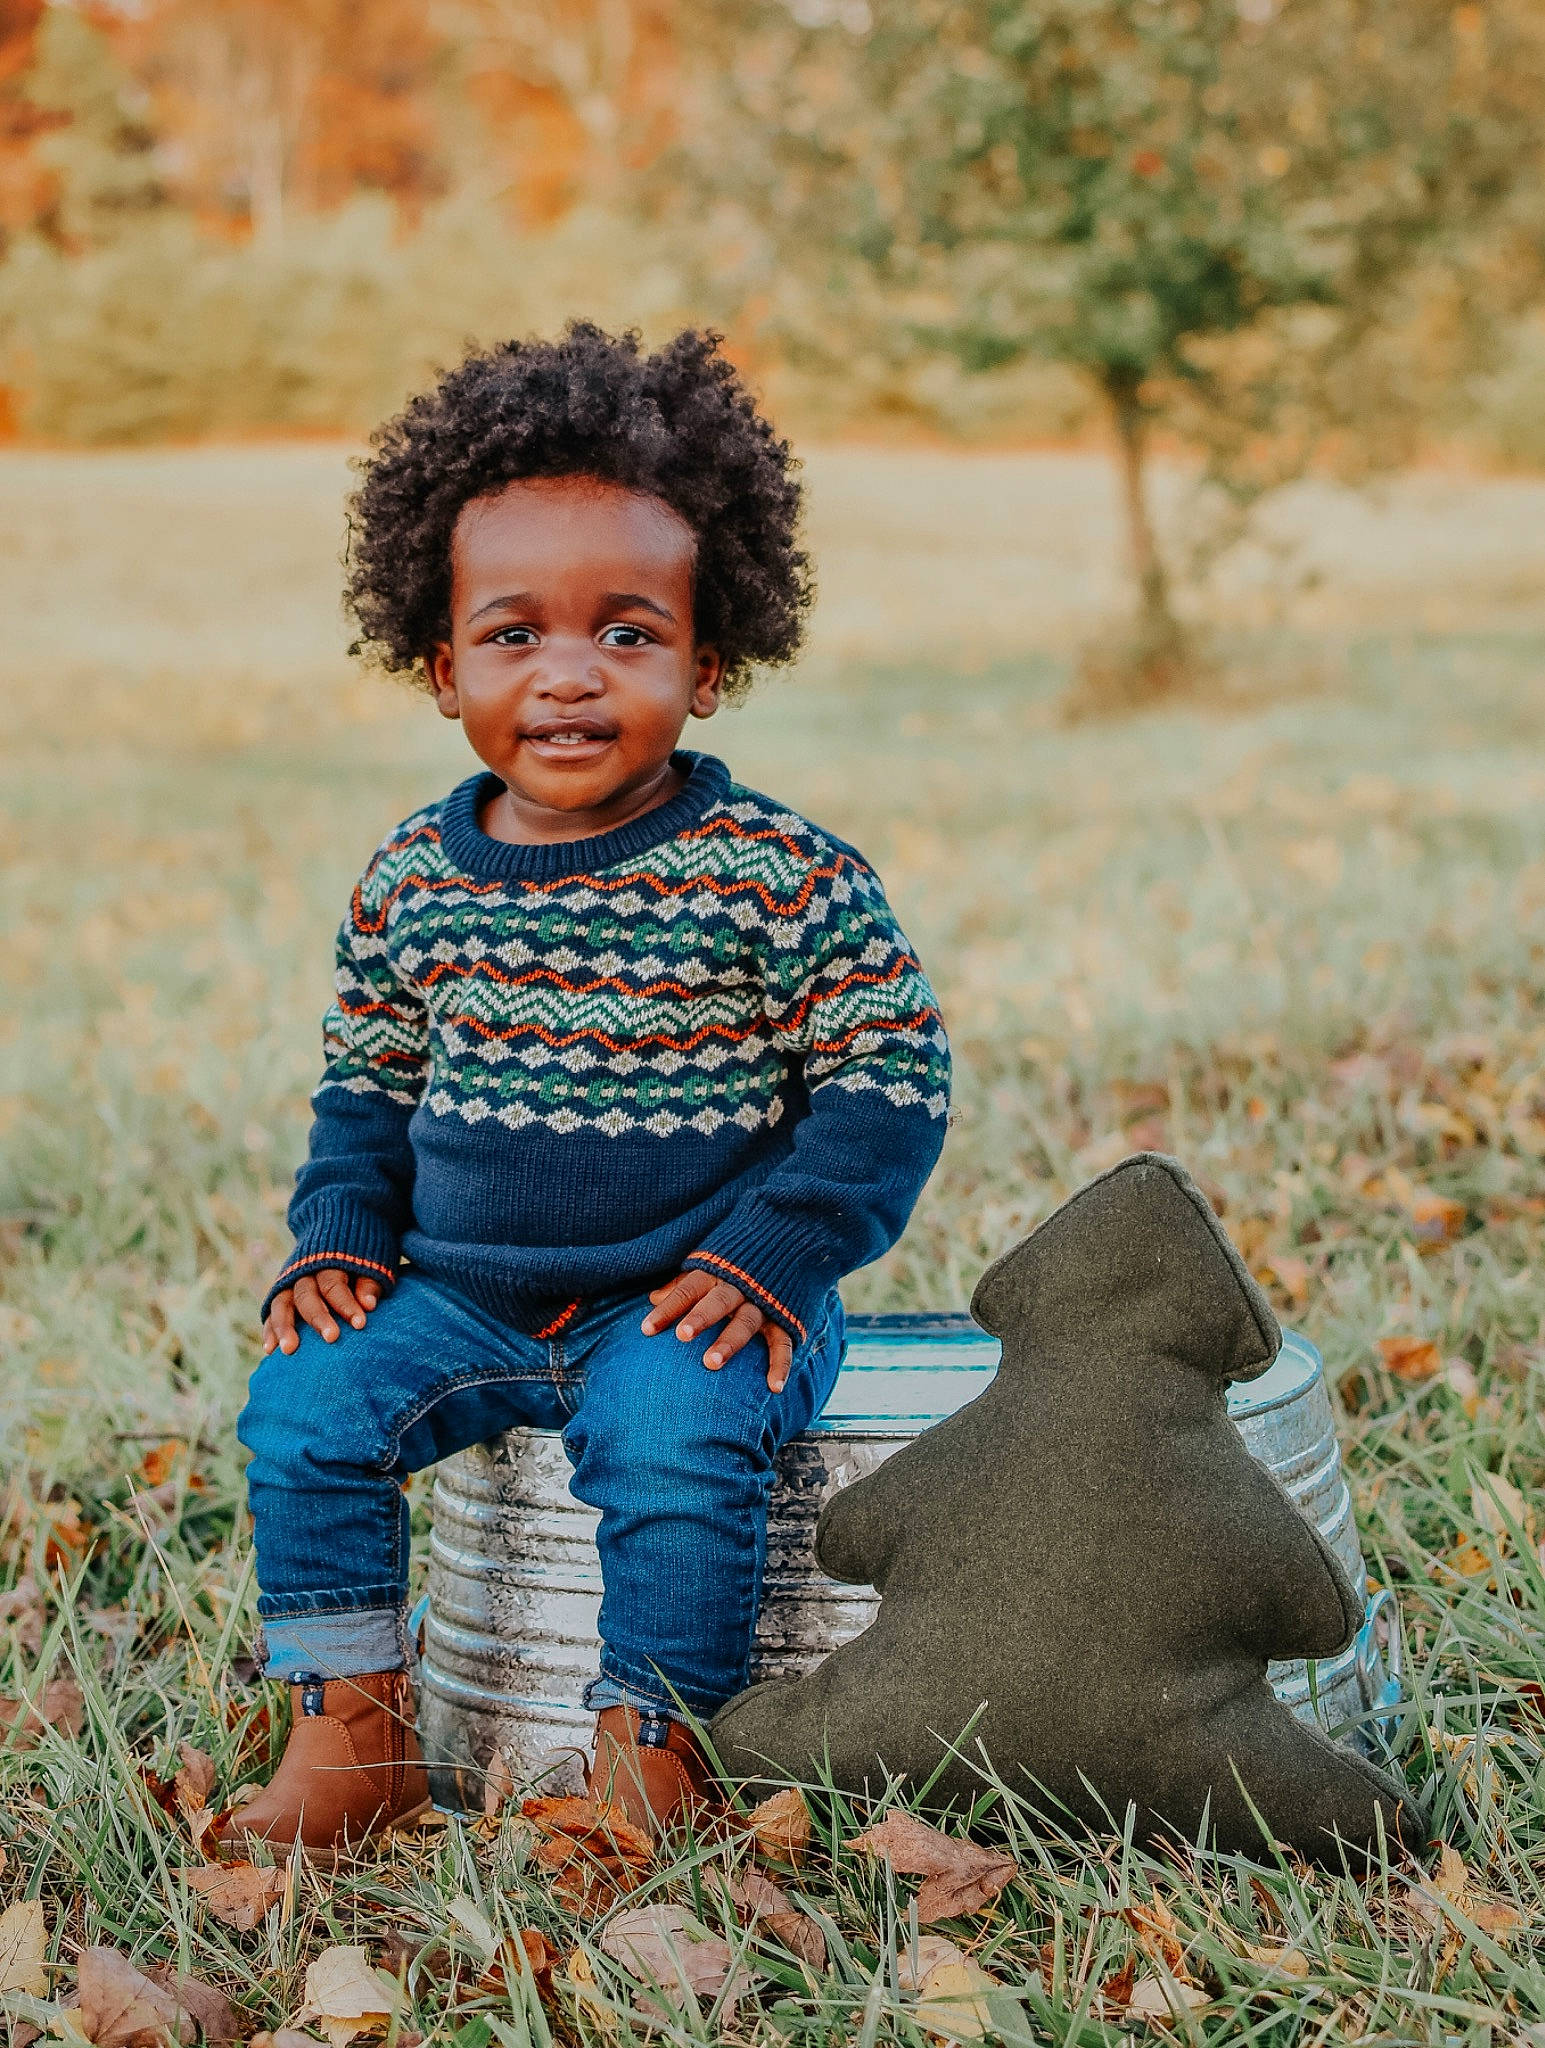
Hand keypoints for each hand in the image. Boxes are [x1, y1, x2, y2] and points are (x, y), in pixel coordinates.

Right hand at [263, 1269, 381, 1355]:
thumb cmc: (358, 1261)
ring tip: (289, 1350)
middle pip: (306, 1295)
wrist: (333, 1241)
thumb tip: (369, 1305)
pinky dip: (269, 1331)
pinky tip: (271, 1351)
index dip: (346, 1304)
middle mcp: (304, 1272)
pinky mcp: (279, 1295)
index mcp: (328, 1262)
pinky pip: (271, 1313)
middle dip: (318, 1317)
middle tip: (332, 1338)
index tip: (360, 1324)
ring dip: (284, 1327)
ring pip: (282, 1304)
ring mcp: (288, 1284)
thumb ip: (368, 1283)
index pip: (334, 1284)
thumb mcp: (369, 1264)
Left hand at [642, 1271, 794, 1391]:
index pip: (687, 1291)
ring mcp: (763, 1302)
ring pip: (746, 1322)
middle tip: (682, 1335)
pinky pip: (783, 1341)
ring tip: (711, 1363)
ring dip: (729, 1341)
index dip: (668, 1309)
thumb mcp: (707, 1266)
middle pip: (718, 1301)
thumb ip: (682, 1284)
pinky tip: (774, 1387)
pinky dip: (781, 1364)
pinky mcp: (784, 1315)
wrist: (787, 1241)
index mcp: (715, 1274)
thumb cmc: (734, 1262)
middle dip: (701, 1317)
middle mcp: (738, 1286)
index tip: (646, 1330)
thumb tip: (653, 1298)